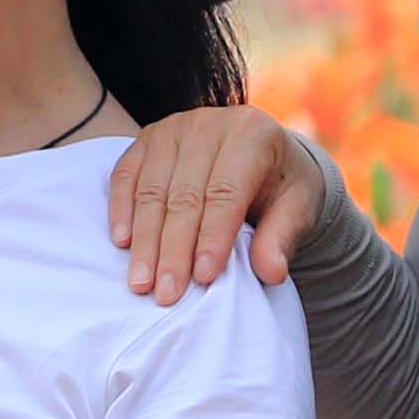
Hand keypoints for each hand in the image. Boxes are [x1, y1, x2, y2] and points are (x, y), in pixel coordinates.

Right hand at [105, 107, 330, 301]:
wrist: (260, 153)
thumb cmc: (279, 185)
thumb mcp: (298, 208)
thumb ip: (282, 238)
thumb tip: (271, 273)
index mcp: (253, 134)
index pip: (226, 192)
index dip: (213, 237)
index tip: (203, 278)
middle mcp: (208, 124)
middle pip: (185, 195)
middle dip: (174, 249)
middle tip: (167, 294)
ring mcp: (173, 129)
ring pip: (152, 190)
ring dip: (145, 241)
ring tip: (141, 282)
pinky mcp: (147, 138)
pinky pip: (125, 176)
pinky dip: (121, 210)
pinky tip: (123, 244)